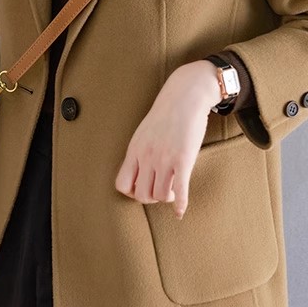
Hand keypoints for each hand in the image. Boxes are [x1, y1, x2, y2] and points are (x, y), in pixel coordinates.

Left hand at [115, 60, 220, 218]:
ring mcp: (165, 159)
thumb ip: (139, 151)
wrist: (185, 96)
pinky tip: (181, 211)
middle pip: (141, 195)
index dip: (132, 192)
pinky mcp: (183, 159)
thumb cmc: (166, 114)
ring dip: (167, 199)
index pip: (122, 184)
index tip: (143, 187)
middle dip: (151, 198)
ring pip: (160, 196)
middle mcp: (147, 157)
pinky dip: (181, 205)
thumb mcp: (144, 132)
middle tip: (160, 190)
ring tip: (173, 191)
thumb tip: (138, 170)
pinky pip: (181, 190)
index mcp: (135, 150)